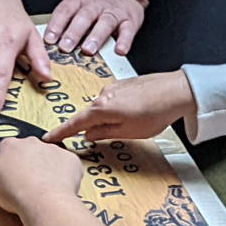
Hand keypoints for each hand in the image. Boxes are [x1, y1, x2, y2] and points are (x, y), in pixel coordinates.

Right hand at [0, 137, 82, 217]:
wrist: (42, 201)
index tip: (13, 173)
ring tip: (46, 188)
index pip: (9, 148)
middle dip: (32, 163)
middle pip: (32, 150)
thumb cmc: (17, 194)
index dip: (11, 162)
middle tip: (30, 182)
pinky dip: (66, 175)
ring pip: (52, 157)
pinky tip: (60, 188)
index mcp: (10, 146)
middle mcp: (32, 142)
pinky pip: (68, 165)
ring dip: (49, 168)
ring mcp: (53, 148)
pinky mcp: (70, 158)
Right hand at [42, 70, 196, 142]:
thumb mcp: (129, 131)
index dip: (61, 132)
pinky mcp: (124, 85)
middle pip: (88, 115)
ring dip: (106, 120)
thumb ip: (105, 133)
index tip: (48, 138)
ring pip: (102, 108)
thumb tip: (88, 136)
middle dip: (88, 128)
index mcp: (102, 108)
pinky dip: (115, 111)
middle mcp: (104, 94)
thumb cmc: (156, 111)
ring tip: (127, 127)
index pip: (75, 122)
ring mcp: (114, 87)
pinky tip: (132, 115)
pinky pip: (112, 101)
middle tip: (91, 141)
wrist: (177, 90)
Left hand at [43, 0, 146, 55]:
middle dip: (74, 33)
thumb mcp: (79, 2)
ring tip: (88, 50)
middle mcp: (96, 4)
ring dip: (96, 37)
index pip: (66, 10)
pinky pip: (128, 30)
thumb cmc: (97, 0)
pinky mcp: (130, 20)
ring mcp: (114, 12)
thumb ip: (67, 19)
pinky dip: (125, 41)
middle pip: (84, 16)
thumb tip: (51, 42)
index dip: (56, 25)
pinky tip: (120, 50)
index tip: (49, 39)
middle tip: (65, 47)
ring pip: (105, 23)